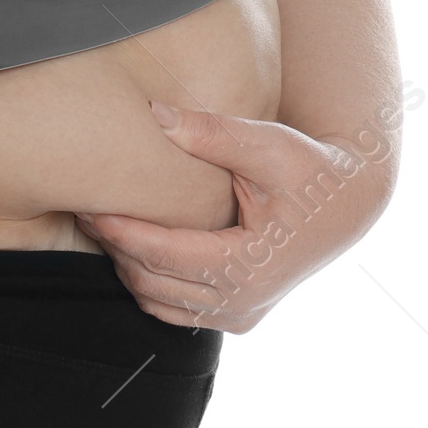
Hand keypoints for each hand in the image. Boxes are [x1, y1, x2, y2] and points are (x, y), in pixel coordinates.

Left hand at [71, 101, 393, 331]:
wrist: (344, 203)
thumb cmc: (306, 168)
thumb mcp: (266, 144)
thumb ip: (211, 133)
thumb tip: (154, 113)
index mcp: (249, 267)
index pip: (163, 256)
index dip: (120, 231)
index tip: (88, 203)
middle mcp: (243, 302)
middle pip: (153, 283)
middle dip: (114, 247)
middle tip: (83, 207)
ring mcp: (240, 314)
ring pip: (158, 303)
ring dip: (126, 267)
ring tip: (101, 222)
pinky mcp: (236, 315)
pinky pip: (175, 310)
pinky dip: (147, 283)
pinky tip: (131, 244)